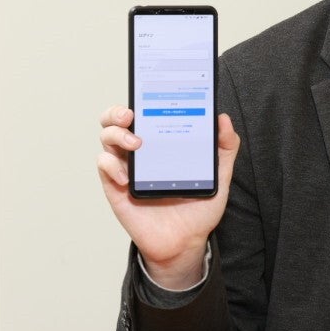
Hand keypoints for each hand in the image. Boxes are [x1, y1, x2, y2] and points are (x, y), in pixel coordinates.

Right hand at [97, 105, 240, 287]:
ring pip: (106, 137)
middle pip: (116, 119)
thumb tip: (223, 119)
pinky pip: (104, 166)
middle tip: (131, 114)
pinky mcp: (115, 187)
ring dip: (116, 134)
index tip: (147, 89)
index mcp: (161, 141)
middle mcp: (139, 150)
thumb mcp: (219, 175)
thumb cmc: (199, 206)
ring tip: (136, 144)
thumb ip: (225, 148)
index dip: (141, 96)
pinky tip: (126, 176)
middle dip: (117, 110)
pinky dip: (111, 165)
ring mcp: (126, 167)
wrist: (186, 241)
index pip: (145, 111)